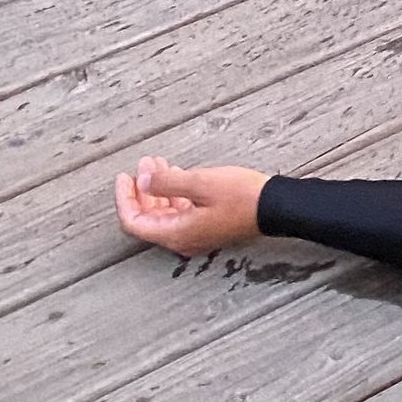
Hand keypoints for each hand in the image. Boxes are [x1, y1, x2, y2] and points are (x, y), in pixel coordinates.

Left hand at [115, 156, 268, 257]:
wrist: (276, 207)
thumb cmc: (242, 196)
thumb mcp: (201, 183)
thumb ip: (166, 182)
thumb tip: (141, 180)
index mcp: (176, 233)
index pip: (134, 222)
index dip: (125, 199)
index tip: (125, 176)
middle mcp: (182, 238)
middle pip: (148, 218)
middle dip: (142, 189)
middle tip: (144, 163)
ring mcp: (195, 234)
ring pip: (164, 213)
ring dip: (157, 188)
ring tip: (158, 163)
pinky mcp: (207, 226)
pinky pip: (180, 212)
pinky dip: (173, 193)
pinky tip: (177, 174)